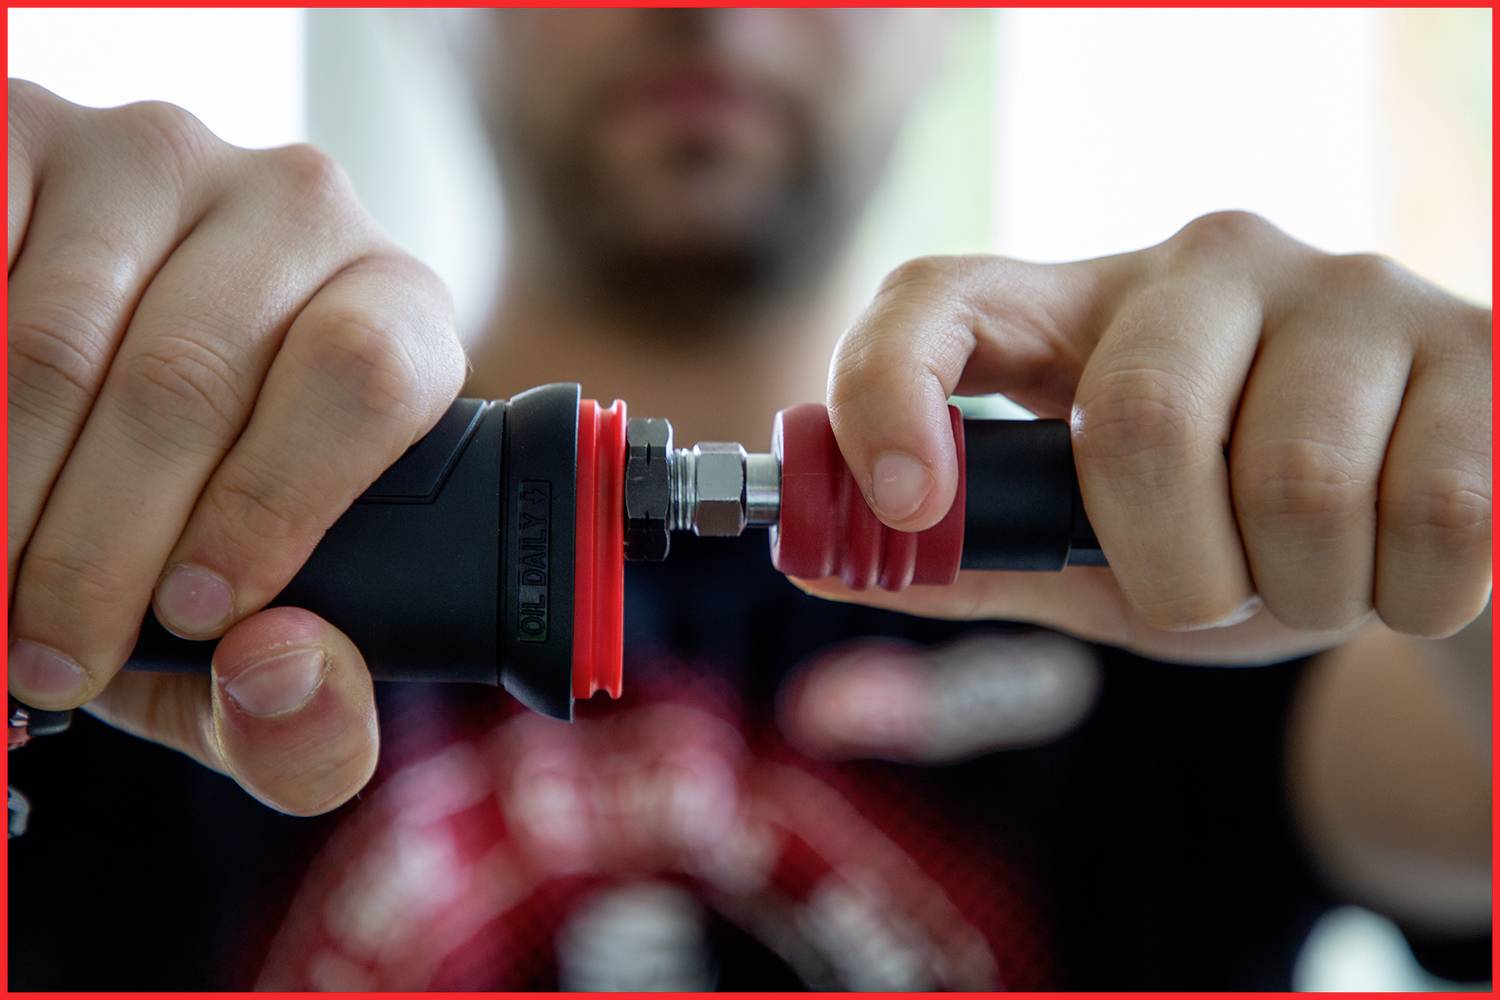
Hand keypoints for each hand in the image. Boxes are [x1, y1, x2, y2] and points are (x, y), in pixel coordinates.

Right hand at [8, 82, 465, 812]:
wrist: (113, 411)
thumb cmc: (213, 523)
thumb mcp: (271, 635)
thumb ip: (311, 705)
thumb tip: (279, 672)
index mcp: (398, 311)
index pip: (363, 375)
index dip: (274, 503)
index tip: (197, 612)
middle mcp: (300, 210)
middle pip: (192, 380)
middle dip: (102, 550)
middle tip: (51, 655)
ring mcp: (162, 158)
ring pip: (62, 337)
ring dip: (10, 491)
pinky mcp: (35, 133)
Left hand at [802, 212, 1490, 663]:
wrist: (1425, 520)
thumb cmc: (1231, 535)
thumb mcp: (1089, 555)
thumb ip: (970, 554)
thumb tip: (814, 558)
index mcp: (1080, 310)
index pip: (939, 296)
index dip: (891, 387)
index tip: (904, 501)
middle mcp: (1209, 262)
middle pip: (1138, 421)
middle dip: (1171, 569)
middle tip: (1206, 592)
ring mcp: (1352, 288)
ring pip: (1298, 487)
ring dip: (1301, 591)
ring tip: (1315, 570)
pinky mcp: (1479, 343)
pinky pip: (1432, 517)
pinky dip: (1405, 598)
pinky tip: (1403, 568)